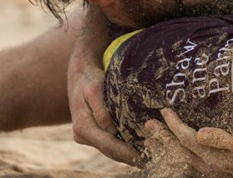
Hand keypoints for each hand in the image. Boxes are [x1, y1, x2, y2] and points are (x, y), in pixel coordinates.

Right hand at [66, 18, 140, 164]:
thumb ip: (102, 111)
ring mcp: (87, 135)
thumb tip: (112, 130)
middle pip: (110, 151)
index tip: (143, 159)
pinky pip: (109, 141)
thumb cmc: (89, 78)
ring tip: (149, 156)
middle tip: (151, 161)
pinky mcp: (93, 131)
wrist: (80, 71)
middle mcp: (83, 135)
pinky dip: (123, 145)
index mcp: (83, 128)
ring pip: (110, 148)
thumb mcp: (95, 90)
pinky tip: (138, 146)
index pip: (109, 146)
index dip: (127, 154)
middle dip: (130, 157)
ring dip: (128, 153)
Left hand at [148, 108, 232, 177]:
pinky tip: (174, 152)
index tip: (164, 110)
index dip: (174, 123)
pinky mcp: (214, 172)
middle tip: (147, 124)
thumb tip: (200, 132)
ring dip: (166, 148)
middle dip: (162, 136)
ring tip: (151, 139)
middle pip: (178, 150)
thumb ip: (223, 139)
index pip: (186, 138)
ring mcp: (209, 170)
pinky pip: (188, 164)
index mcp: (212, 156)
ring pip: (181, 158)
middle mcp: (207, 165)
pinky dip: (177, 157)